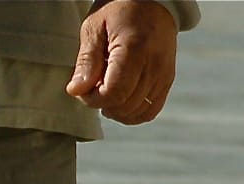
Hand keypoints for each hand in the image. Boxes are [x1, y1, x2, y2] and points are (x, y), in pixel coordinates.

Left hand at [66, 0, 178, 124]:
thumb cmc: (119, 10)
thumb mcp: (94, 28)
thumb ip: (86, 61)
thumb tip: (76, 91)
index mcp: (135, 49)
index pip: (114, 94)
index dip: (93, 99)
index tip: (84, 87)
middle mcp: (154, 64)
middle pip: (125, 106)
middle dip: (102, 104)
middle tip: (93, 87)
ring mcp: (164, 73)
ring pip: (137, 112)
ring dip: (116, 110)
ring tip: (106, 91)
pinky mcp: (167, 79)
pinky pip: (151, 110)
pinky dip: (133, 112)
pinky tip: (120, 101)